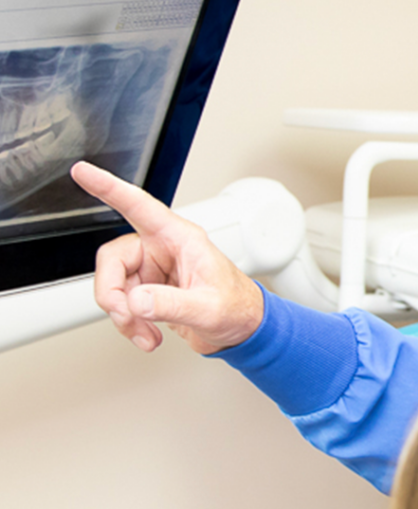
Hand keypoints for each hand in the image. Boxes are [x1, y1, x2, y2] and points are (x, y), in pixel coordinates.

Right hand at [73, 162, 263, 353]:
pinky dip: (130, 323)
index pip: (140, 207)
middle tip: (127, 316)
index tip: (84, 172)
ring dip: (124, 315)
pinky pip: (123, 303)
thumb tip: (137, 301)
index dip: (110, 188)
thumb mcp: (208, 308)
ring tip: (146, 333)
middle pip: (113, 259)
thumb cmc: (238, 308)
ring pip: (114, 286)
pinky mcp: (149, 291)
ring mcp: (153, 271)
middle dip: (113, 294)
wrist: (243, 330)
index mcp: (181, 239)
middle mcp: (163, 249)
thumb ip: (172, 304)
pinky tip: (148, 335)